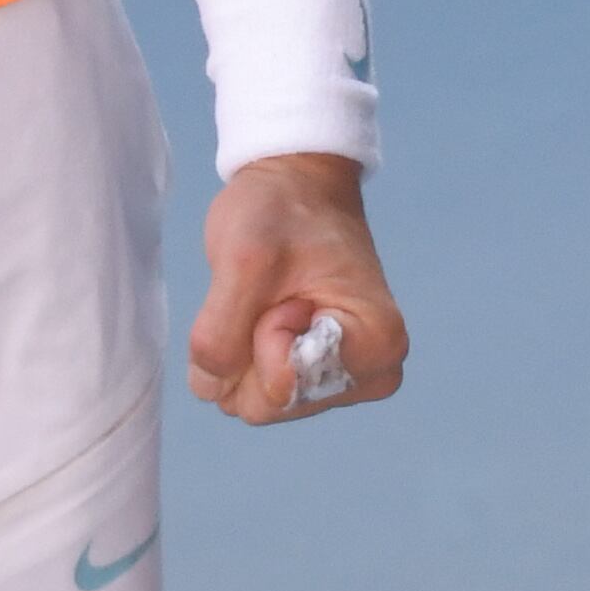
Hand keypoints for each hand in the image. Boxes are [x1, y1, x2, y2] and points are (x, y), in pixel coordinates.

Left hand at [187, 154, 408, 426]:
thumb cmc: (279, 211)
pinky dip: (242, 351)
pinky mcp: (315, 378)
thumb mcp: (242, 258)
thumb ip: (222, 334)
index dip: (262, 336)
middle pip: (269, 405)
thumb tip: (213, 392)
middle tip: (271, 293)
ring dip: (243, 348)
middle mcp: (371, 375)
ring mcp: (342, 381)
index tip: (283, 289)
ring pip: (256, 402)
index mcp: (376, 346)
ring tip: (270, 298)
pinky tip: (263, 313)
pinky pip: (252, 391)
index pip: (283, 387)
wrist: (295, 186)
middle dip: (248, 348)